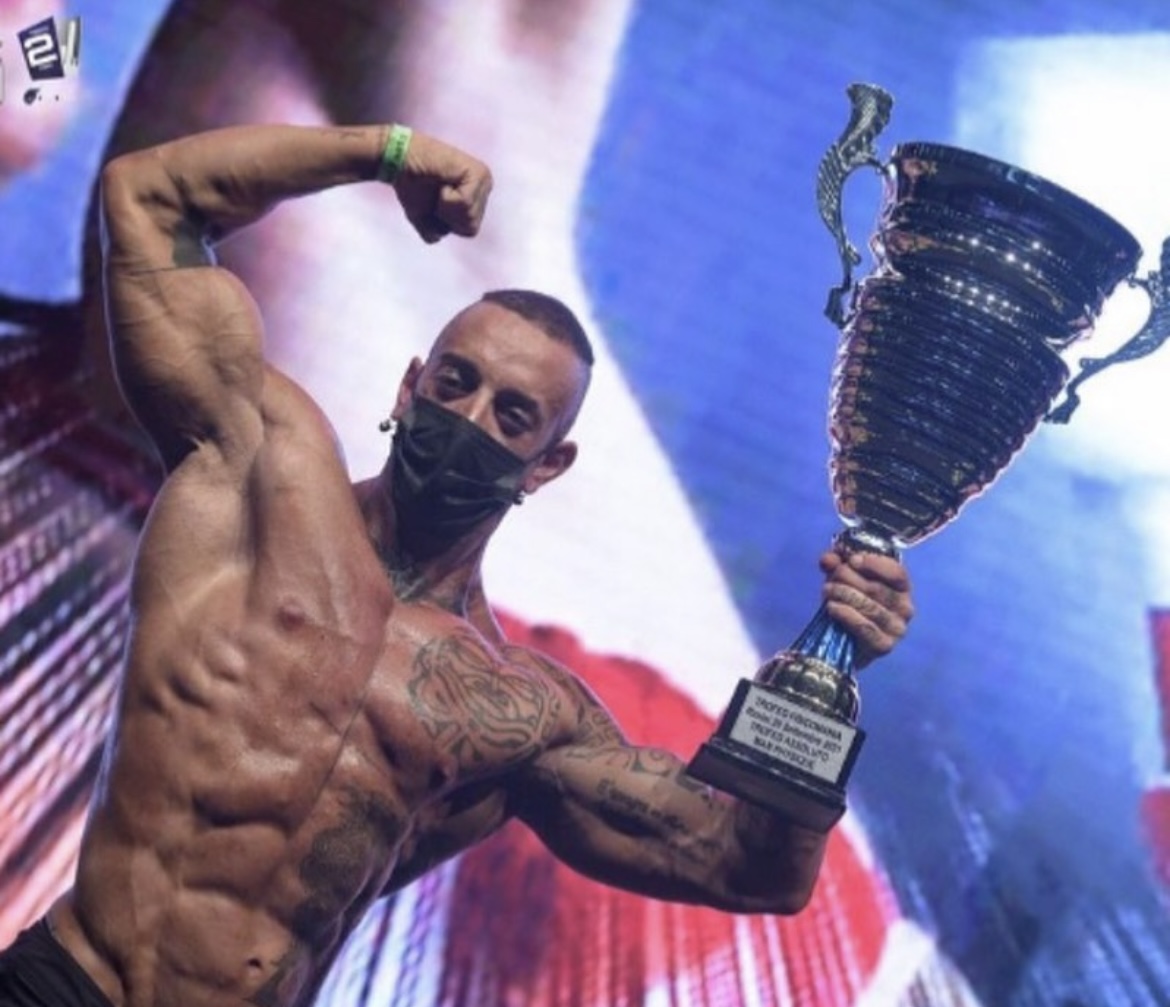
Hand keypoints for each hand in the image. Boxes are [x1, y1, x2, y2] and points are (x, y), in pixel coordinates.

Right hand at [392, 131, 492, 242]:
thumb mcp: (424, 217)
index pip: (469, 231)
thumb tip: (437, 237)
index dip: (446, 223)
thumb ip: (435, 231)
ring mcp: (484, 179)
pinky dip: (447, 198)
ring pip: (468, 217)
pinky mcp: (477, 173)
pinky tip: (443, 181)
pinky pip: (464, 204)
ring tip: (439, 186)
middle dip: (447, 217)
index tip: (435, 199)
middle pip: (471, 227)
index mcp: (478, 197)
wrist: (399, 161)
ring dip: (445, 207)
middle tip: (436, 192)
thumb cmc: (412, 186)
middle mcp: (485, 186)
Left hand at [819, 548, 913, 667]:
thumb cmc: (849, 605)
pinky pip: (864, 627)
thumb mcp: (842, 579)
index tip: (852, 560)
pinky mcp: (884, 645)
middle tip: (832, 577)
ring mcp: (897, 629)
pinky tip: (831, 607)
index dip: (874, 564)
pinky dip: (846, 614)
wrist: (844, 643)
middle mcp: (905, 608)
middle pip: (876, 588)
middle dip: (849, 578)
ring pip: (869, 606)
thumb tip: (828, 558)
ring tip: (827, 590)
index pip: (896, 572)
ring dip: (843, 594)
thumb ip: (836, 565)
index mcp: (902, 588)